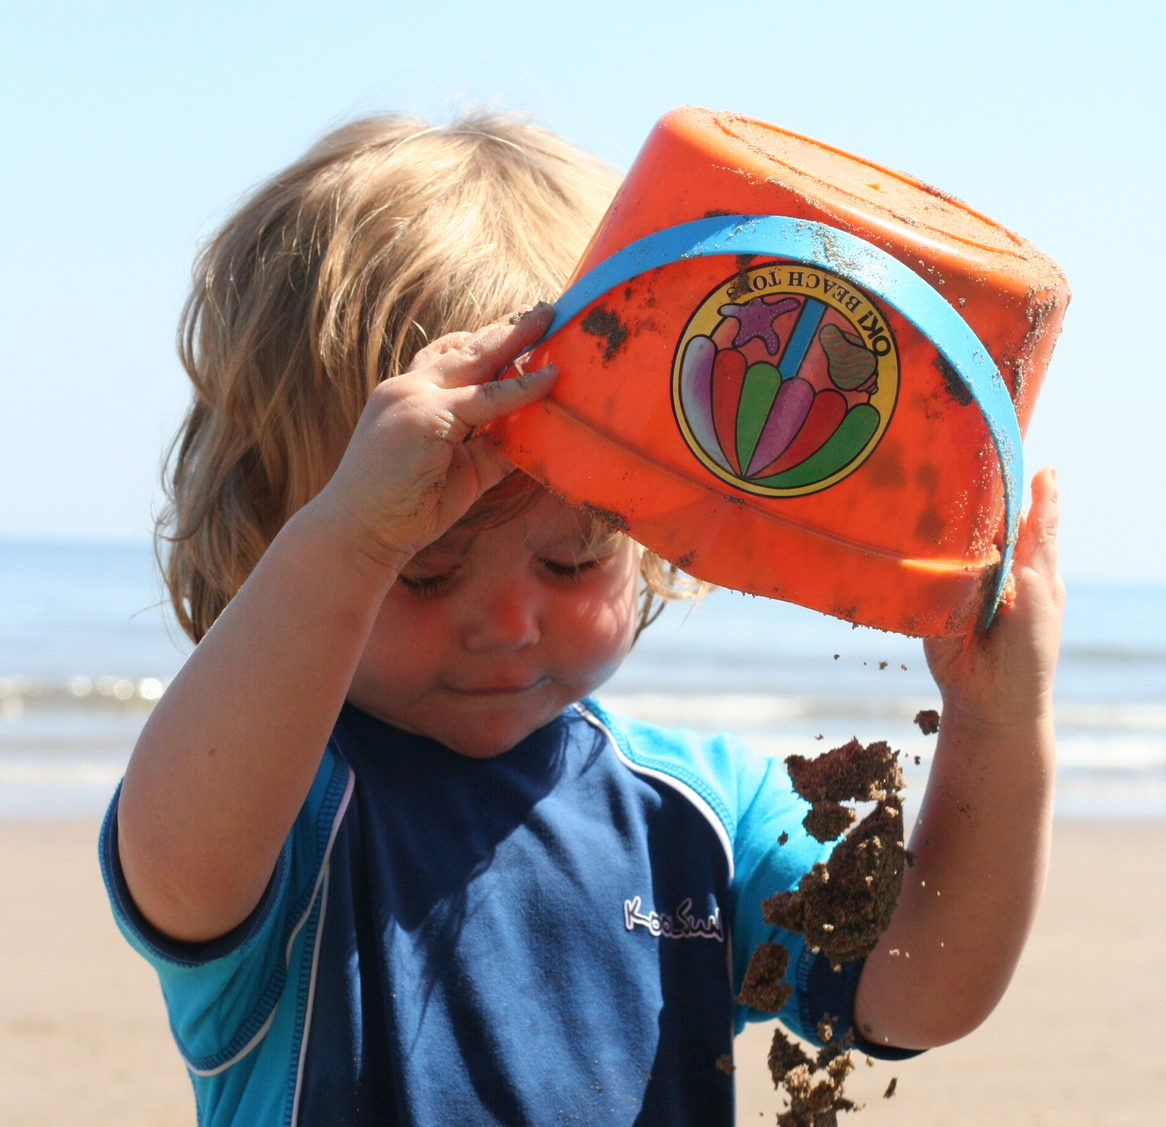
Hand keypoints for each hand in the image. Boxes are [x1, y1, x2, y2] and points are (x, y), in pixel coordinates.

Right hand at [316, 304, 556, 571]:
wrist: (359, 534)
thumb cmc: (406, 509)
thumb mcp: (460, 472)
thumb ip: (492, 449)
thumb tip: (535, 436)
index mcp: (410, 396)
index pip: (450, 355)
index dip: (486, 340)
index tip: (517, 325)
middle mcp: (409, 388)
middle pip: (466, 348)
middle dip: (506, 328)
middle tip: (544, 309)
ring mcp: (413, 397)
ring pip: (475, 361)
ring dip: (514, 338)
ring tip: (548, 319)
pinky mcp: (425, 416)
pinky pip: (484, 399)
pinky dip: (518, 388)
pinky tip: (547, 377)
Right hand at [924, 467, 1065, 728]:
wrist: (992, 698)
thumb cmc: (1030, 652)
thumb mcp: (1041, 599)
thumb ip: (1030, 558)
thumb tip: (1005, 524)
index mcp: (1033, 568)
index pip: (1036, 521)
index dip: (1041, 494)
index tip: (1044, 466)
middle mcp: (999, 568)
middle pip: (993, 522)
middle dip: (989, 493)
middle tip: (984, 456)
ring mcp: (964, 581)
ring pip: (957, 540)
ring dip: (951, 516)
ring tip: (947, 480)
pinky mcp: (933, 597)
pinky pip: (927, 567)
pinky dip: (923, 549)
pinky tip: (914, 524)